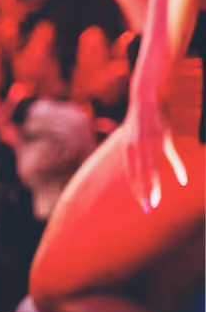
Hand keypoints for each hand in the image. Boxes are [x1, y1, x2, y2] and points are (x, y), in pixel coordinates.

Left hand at [123, 94, 187, 213]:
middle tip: (147, 209)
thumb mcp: (132, 139)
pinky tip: (183, 180)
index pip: (130, 175)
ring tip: (156, 202)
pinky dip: (178, 169)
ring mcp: (150, 145)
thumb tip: (134, 168)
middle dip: (143, 194)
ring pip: (152, 172)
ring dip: (154, 188)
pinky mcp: (163, 140)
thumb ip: (132, 153)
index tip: (141, 202)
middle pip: (139, 177)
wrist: (146, 102)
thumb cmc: (139, 123)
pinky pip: (172, 159)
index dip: (135, 189)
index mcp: (127, 150)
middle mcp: (136, 150)